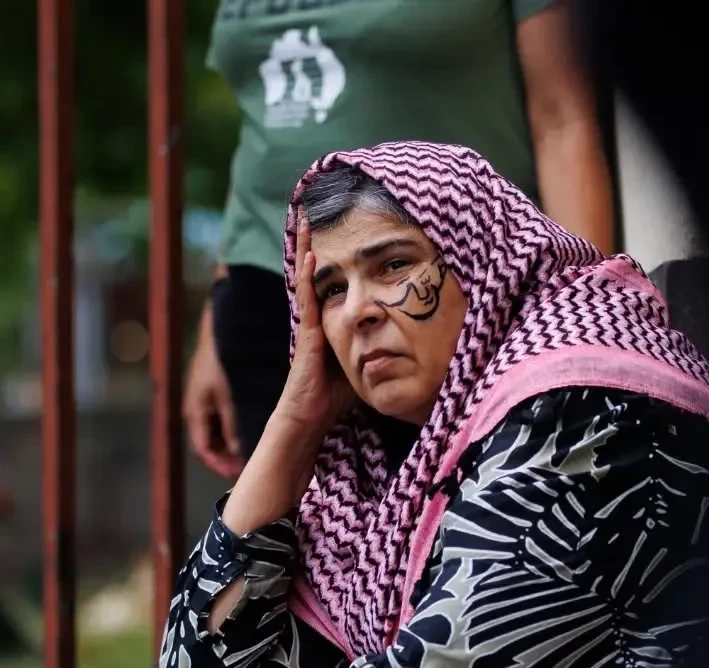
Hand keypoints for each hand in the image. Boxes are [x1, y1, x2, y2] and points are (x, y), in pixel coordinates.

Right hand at [183, 302, 243, 480]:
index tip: (241, 475)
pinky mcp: (217, 388)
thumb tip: (241, 453)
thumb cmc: (225, 358)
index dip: (222, 467)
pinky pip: (226, 414)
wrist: (224, 323)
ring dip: (236, 440)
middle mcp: (198, 408)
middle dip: (230, 456)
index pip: (205, 452)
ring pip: (220, 429)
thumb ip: (234, 424)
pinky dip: (239, 423)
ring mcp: (206, 398)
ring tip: (259, 447)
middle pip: (213, 443)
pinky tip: (259, 422)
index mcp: (195, 413)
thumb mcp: (230, 395)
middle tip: (254, 465)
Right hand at [275, 220, 354, 432]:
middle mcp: (314, 315)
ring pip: (306, 276)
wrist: (309, 416)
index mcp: (326, 319)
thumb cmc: (334, 394)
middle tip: (311, 209)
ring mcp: (308, 322)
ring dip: (306, 247)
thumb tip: (403, 332)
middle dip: (311, 240)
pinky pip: (308, 298)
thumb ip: (373, 342)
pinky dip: (310, 276)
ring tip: (305, 220)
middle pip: (312, 269)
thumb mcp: (360, 360)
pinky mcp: (307, 333)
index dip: (327, 253)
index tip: (329, 227)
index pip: (326, 278)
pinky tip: (313, 256)